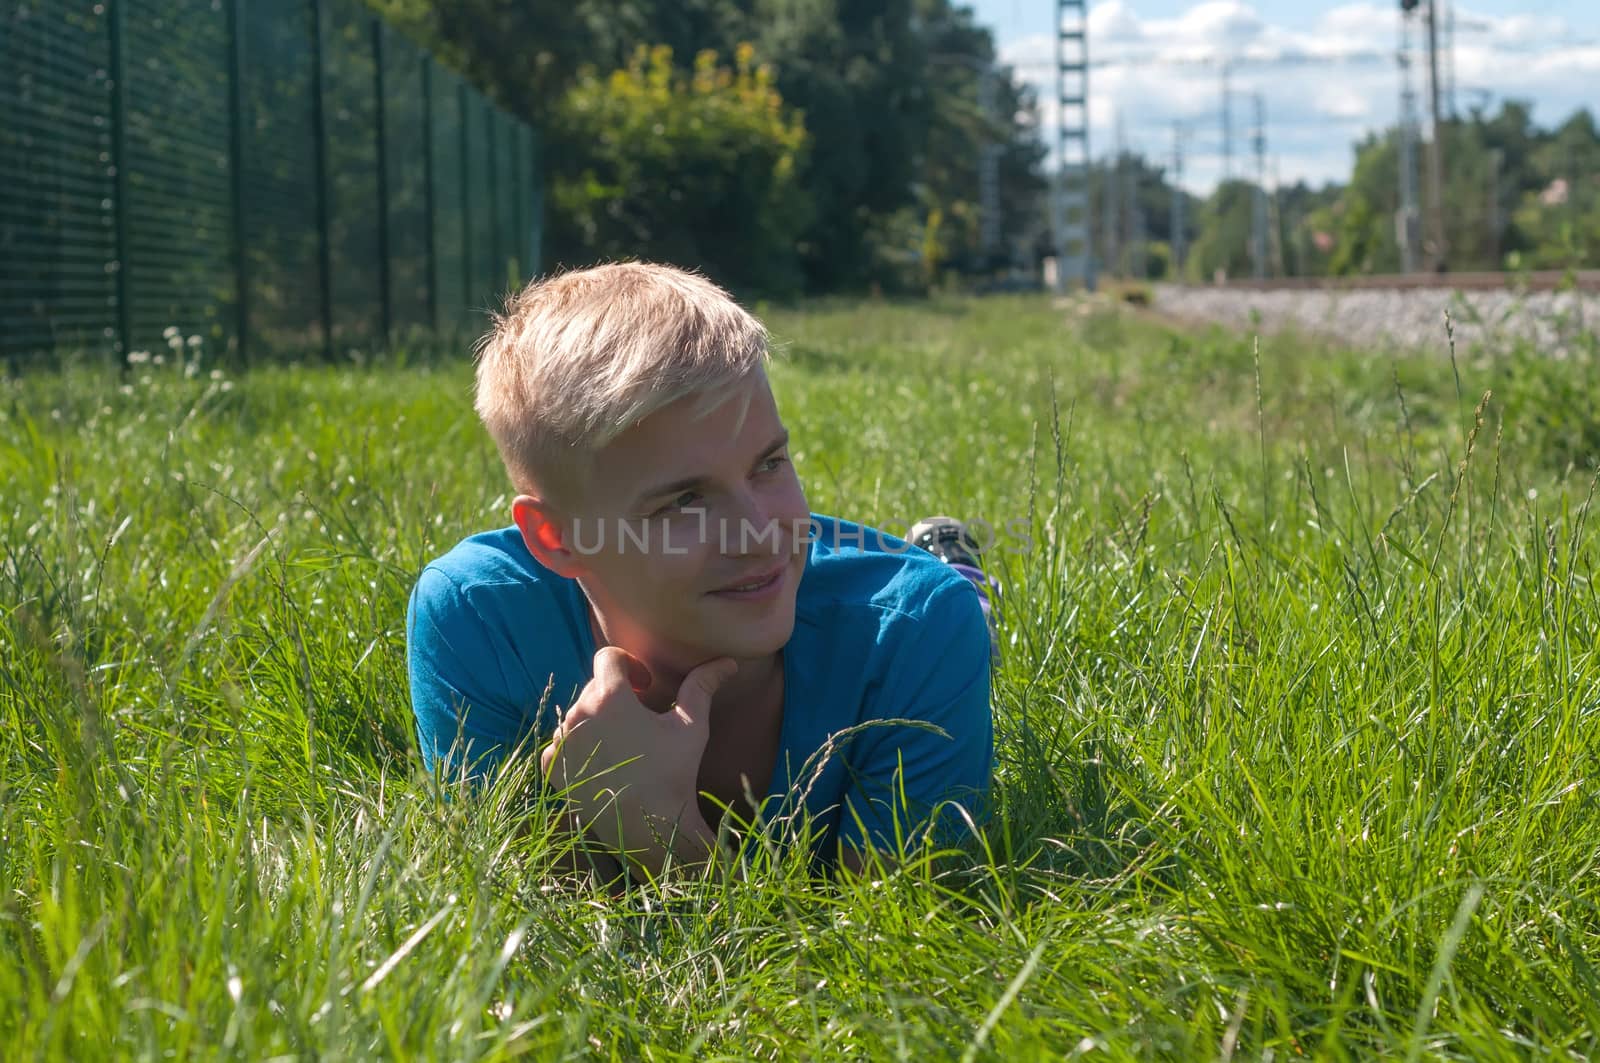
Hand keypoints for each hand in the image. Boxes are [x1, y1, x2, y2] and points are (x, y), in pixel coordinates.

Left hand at [541, 647, 737, 874]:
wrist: (650, 826)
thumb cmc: (673, 771)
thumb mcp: (691, 725)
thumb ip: (702, 686)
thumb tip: (729, 662)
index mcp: (609, 697)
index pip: (609, 658)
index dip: (630, 665)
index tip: (645, 686)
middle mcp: (578, 714)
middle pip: (594, 687)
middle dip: (617, 695)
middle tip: (641, 719)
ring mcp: (561, 741)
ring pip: (578, 715)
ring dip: (598, 720)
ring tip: (624, 743)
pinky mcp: (552, 767)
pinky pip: (562, 742)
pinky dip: (580, 746)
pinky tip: (604, 761)